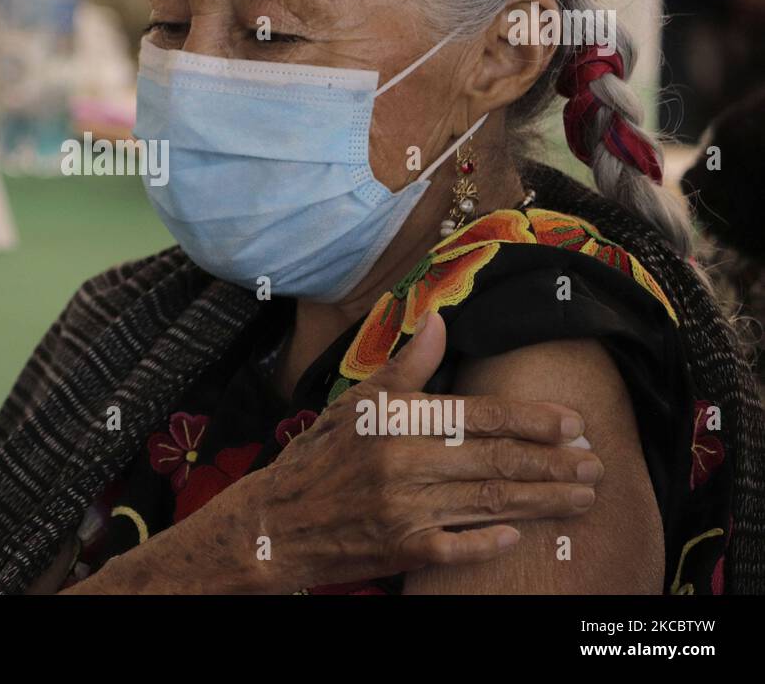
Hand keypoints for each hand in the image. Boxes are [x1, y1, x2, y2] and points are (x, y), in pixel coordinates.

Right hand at [232, 311, 600, 592]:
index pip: (479, 416)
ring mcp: (406, 510)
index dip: (531, 419)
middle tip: (594, 463)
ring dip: (544, 500)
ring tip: (582, 496)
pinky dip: (494, 541)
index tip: (572, 423)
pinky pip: (461, 546)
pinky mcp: (404, 550)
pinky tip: (523, 535)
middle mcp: (404, 464)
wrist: (275, 523)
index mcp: (396, 422)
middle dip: (553, 463)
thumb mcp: (355, 403)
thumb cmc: (319, 456)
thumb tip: (439, 320)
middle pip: (496, 460)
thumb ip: (405, 366)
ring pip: (491, 502)